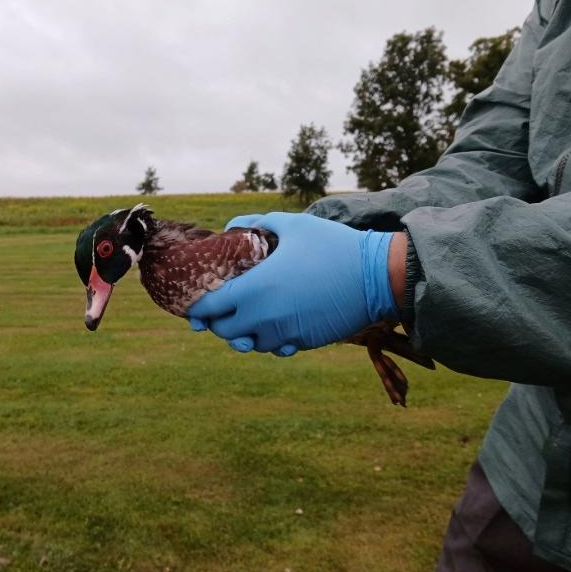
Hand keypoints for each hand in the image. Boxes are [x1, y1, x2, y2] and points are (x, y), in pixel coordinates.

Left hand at [187, 212, 398, 354]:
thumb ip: (256, 224)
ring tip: (246, 315)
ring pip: (249, 344)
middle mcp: (265, 318)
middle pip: (224, 332)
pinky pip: (276, 348)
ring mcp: (285, 334)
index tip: (193, 303)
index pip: (210, 308)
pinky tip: (274, 324)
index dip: (197, 308)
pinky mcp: (304, 342)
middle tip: (219, 308)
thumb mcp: (292, 224)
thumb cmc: (333, 246)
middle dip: (217, 322)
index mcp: (255, 290)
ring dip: (243, 333)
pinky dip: (269, 339)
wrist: (377, 277)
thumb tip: (231, 227)